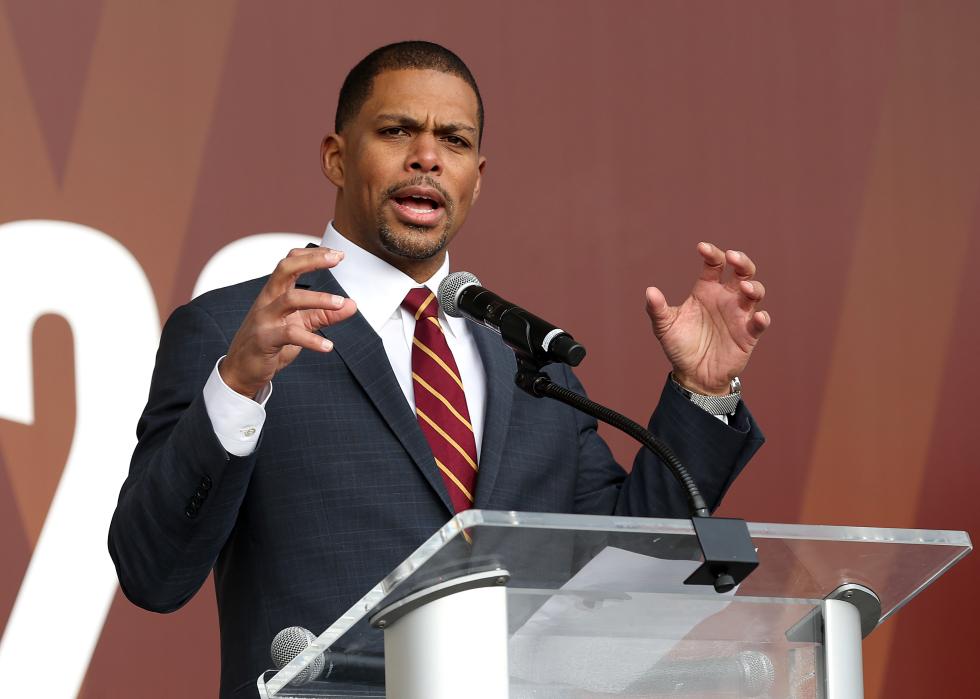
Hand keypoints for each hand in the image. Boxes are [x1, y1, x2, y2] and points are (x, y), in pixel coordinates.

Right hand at [220, 247, 356, 397]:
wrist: (242, 369)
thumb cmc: (269, 342)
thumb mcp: (301, 325)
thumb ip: (324, 314)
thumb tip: (352, 305)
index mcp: (275, 292)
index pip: (290, 262)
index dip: (312, 254)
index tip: (337, 254)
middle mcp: (268, 300)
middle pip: (285, 268)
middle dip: (312, 260)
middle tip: (337, 258)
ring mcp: (264, 318)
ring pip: (290, 299)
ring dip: (319, 298)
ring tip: (341, 303)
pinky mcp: (264, 340)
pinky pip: (290, 334)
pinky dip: (312, 340)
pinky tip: (328, 346)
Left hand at [645, 242, 769, 394]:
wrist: (692, 375)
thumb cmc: (680, 345)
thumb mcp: (664, 327)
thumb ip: (657, 309)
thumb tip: (650, 291)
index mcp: (706, 290)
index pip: (714, 265)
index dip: (712, 253)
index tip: (702, 248)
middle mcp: (726, 298)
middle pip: (742, 272)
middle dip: (741, 261)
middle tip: (733, 257)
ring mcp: (739, 315)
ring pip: (755, 293)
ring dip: (753, 288)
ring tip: (745, 289)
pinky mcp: (748, 335)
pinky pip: (759, 324)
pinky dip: (762, 319)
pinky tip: (757, 317)